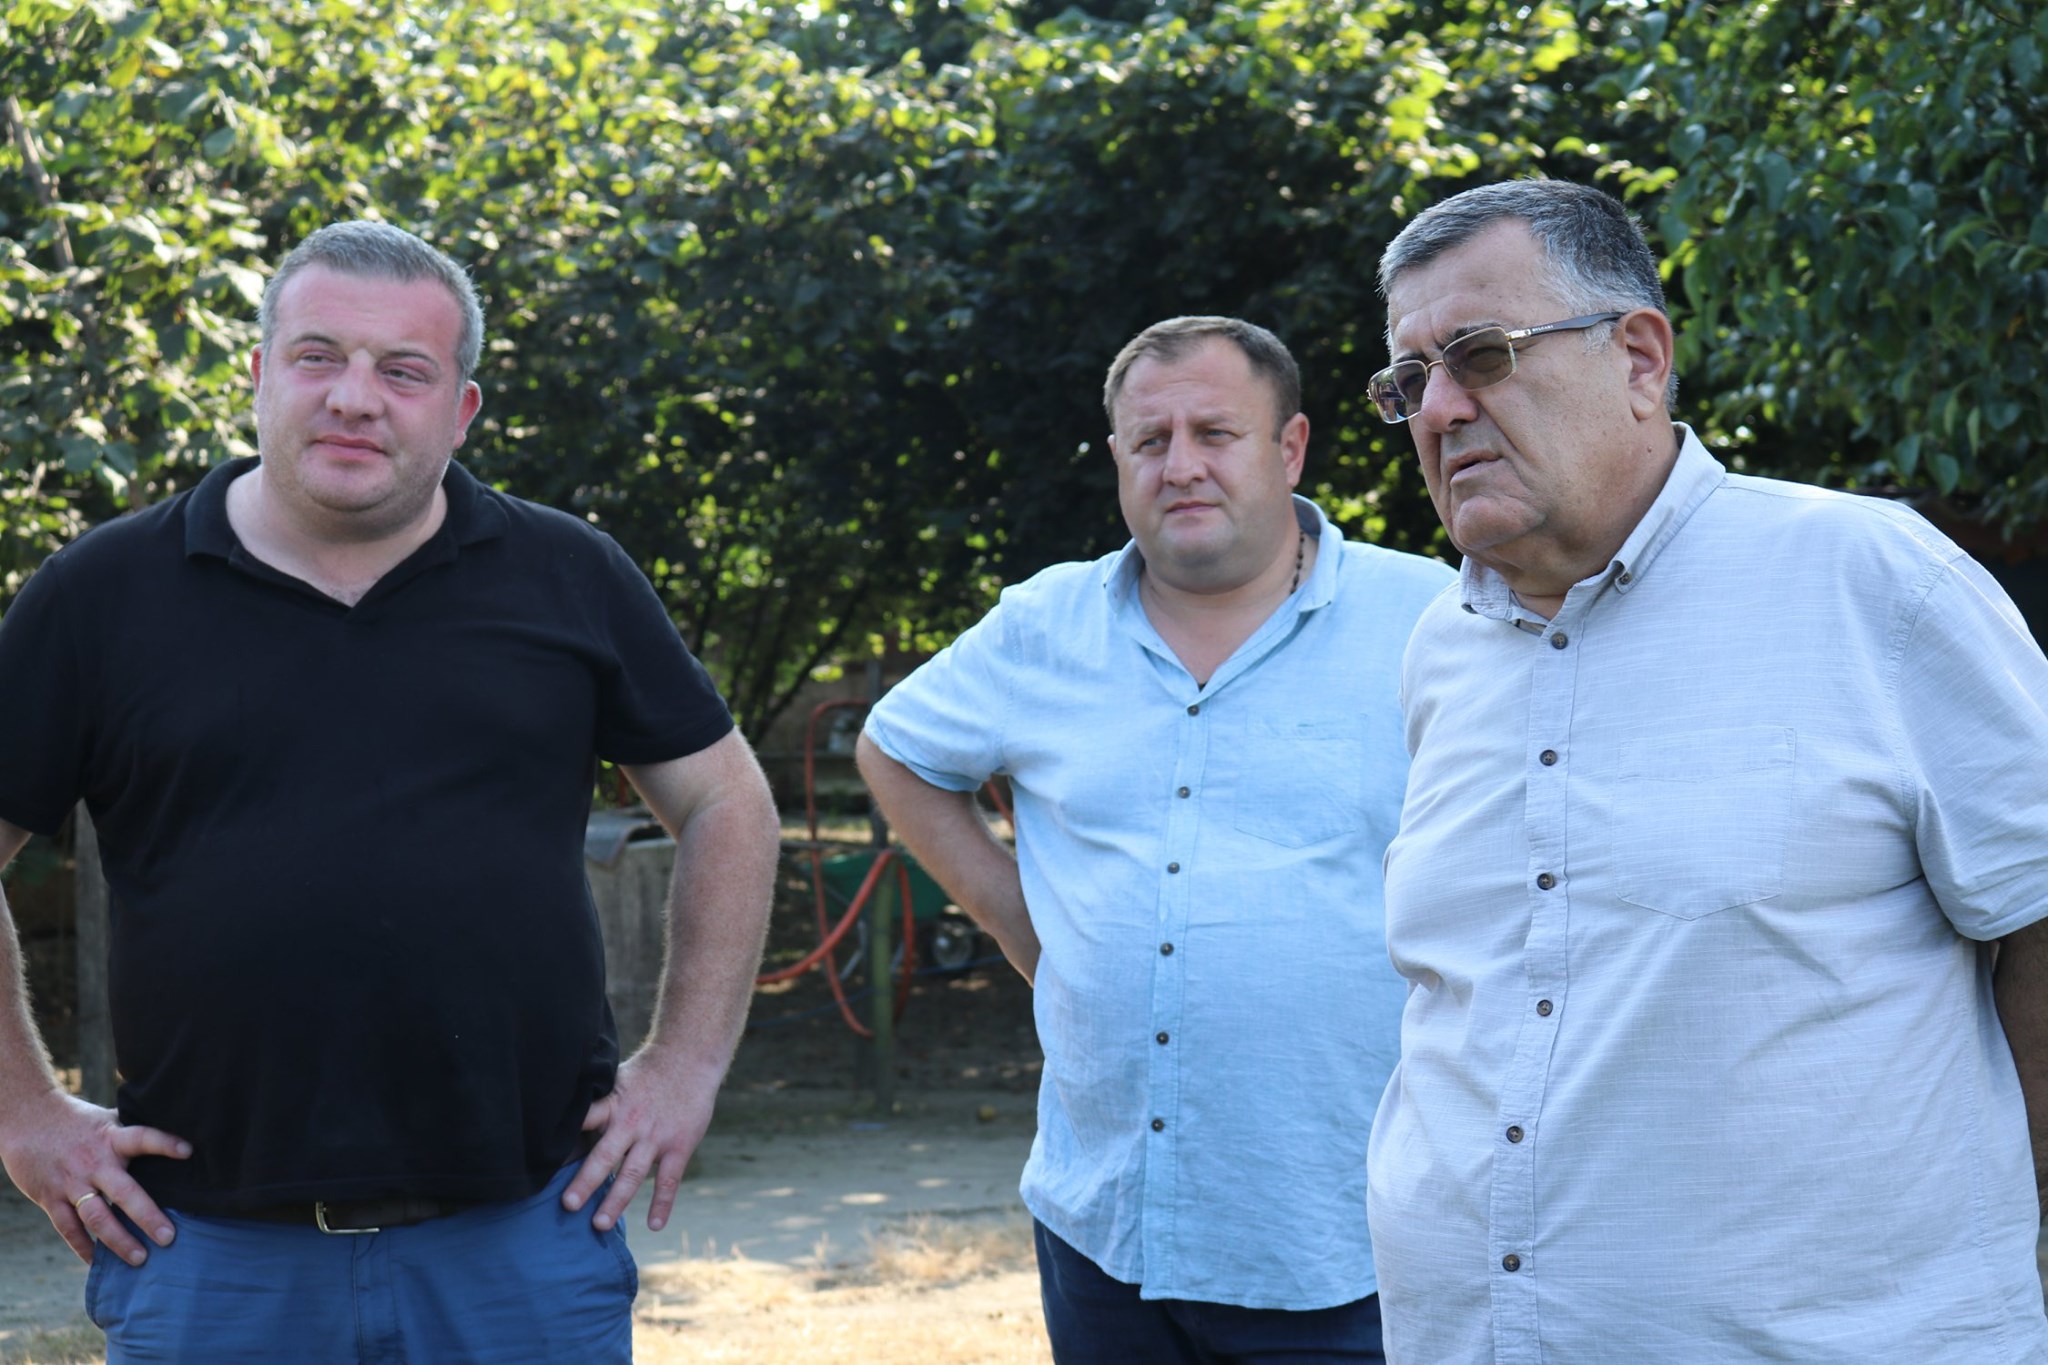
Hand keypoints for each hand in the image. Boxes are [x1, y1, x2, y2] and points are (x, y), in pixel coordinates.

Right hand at [0, 1089, 190, 1265]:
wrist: (28, 1119)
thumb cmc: (79, 1121)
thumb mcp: (109, 1119)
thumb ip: (134, 1131)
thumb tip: (177, 1130)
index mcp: (112, 1138)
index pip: (142, 1138)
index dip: (165, 1143)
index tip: (189, 1151)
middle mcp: (94, 1162)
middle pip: (124, 1192)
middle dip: (147, 1216)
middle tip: (169, 1238)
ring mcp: (71, 1182)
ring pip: (96, 1217)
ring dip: (118, 1240)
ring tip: (140, 1259)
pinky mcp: (50, 1197)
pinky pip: (68, 1228)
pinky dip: (82, 1247)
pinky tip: (97, 1263)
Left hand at [563, 1046, 719, 1233]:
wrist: (690, 1058)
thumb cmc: (648, 1070)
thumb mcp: (616, 1078)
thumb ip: (597, 1102)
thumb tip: (564, 1118)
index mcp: (613, 1104)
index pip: (585, 1119)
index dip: (566, 1135)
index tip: (545, 1158)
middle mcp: (631, 1122)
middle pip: (605, 1156)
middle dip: (586, 1182)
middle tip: (569, 1205)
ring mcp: (656, 1136)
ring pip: (633, 1173)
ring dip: (616, 1200)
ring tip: (600, 1224)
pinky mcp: (679, 1146)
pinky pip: (669, 1180)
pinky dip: (663, 1204)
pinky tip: (654, 1226)